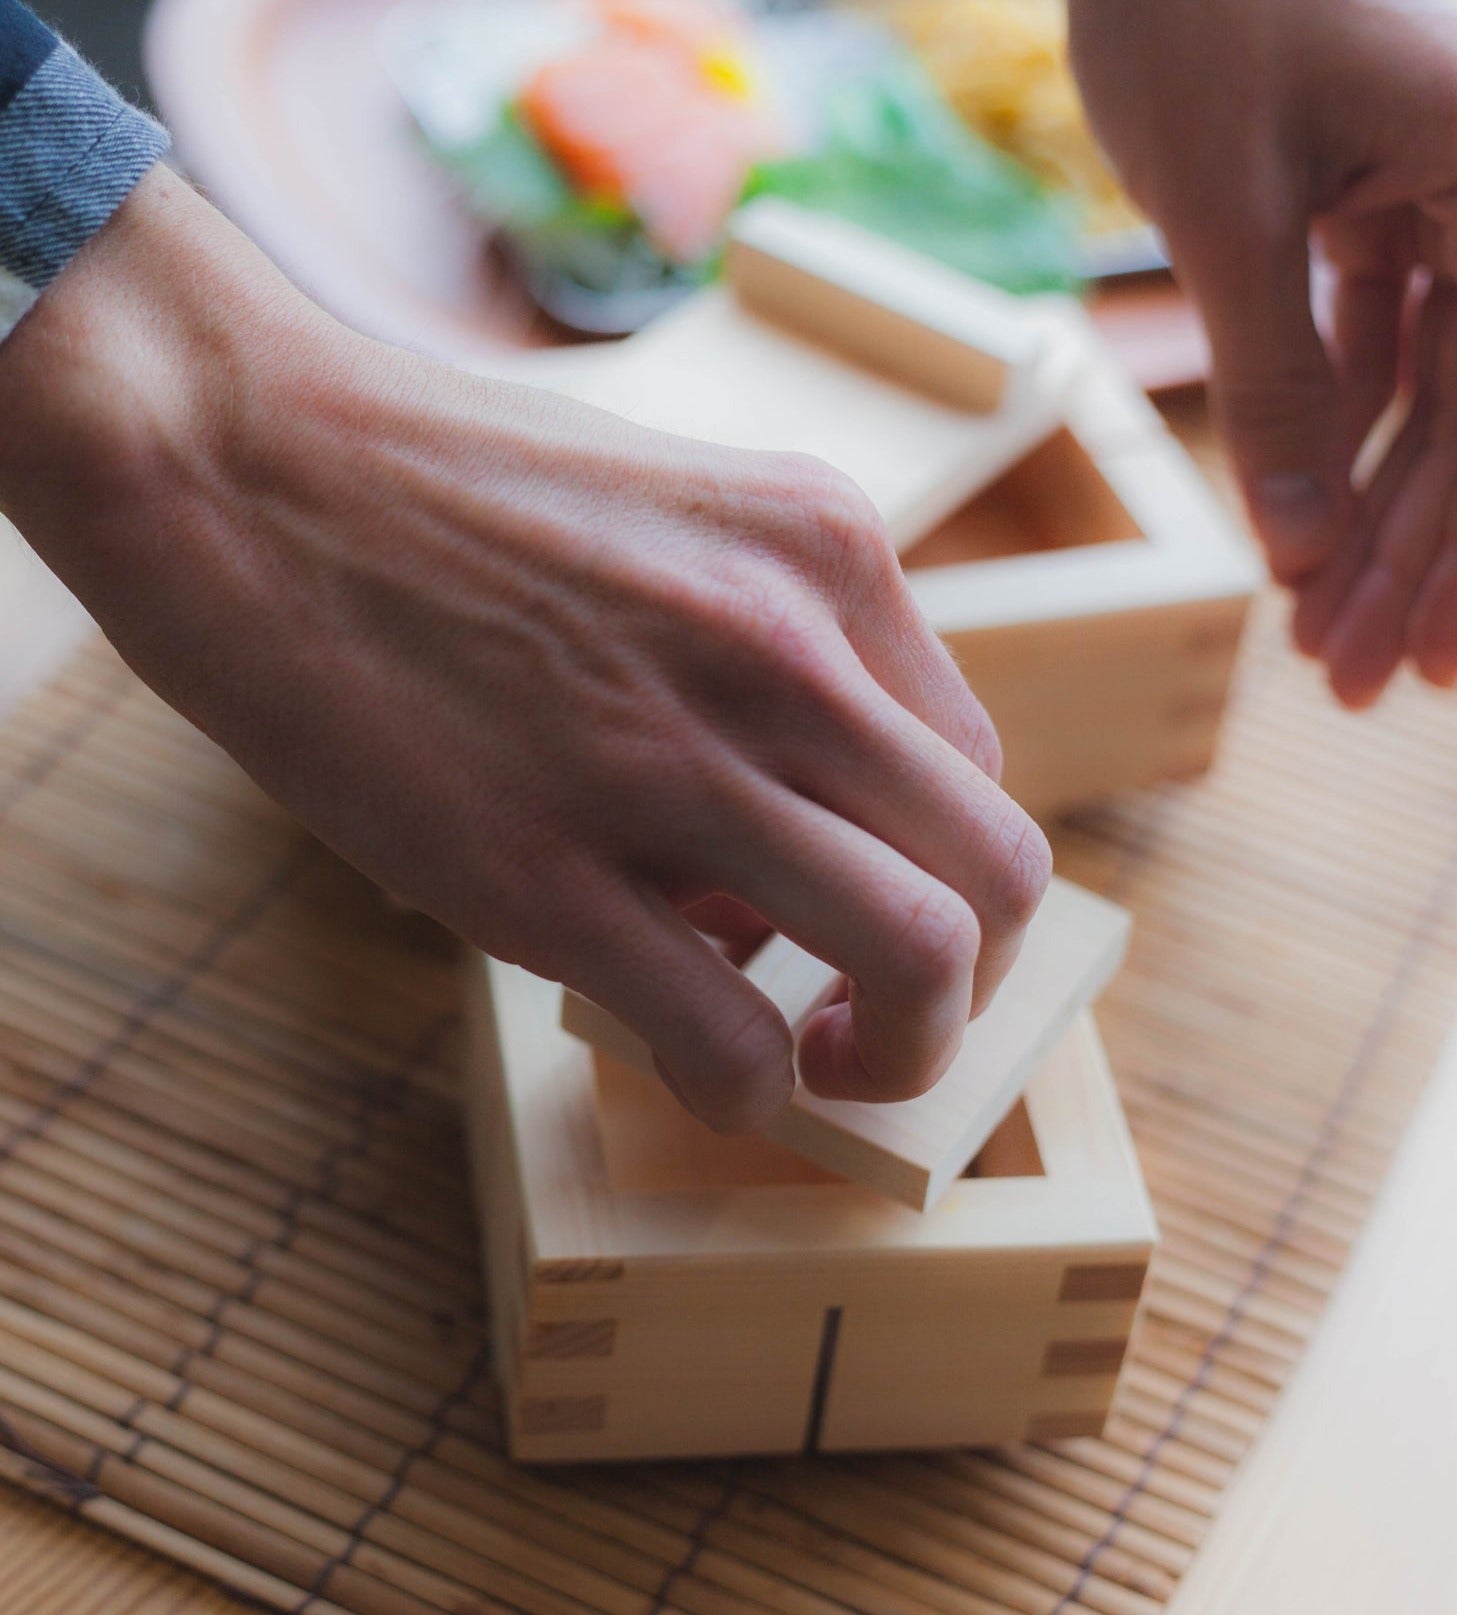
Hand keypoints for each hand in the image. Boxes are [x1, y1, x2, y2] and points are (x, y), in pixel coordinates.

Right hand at [0, 167, 1050, 1131]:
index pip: (970, 765)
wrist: (238, 456)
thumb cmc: (441, 491)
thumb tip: (781, 859)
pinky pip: (731, 1040)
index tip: (862, 904)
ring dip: (897, 1056)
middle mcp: (788, 650)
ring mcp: (673, 762)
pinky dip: (750, 1092)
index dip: (935, 866)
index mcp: (827, 553)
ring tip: (819, 1063)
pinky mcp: (544, 871)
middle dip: (966, 981)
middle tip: (880, 1016)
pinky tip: (704, 1069)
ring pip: (916, 961)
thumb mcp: (674, 527)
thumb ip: (767, 670)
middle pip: (994, 874)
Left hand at [1069, 0, 1456, 705]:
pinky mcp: (1384, 199)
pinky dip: (1333, 436)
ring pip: (1429, 397)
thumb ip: (1269, 382)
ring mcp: (1456, 195)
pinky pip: (1374, 348)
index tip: (1431, 669)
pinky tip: (1298, 524)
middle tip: (1354, 685)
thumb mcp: (1223, 209)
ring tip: (1321, 632)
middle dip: (1411, 559)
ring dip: (1371, 513)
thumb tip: (1299, 547)